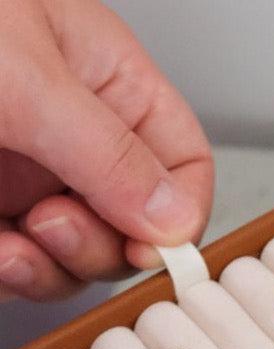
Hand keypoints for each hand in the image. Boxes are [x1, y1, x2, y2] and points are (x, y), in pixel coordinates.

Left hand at [0, 0, 212, 300]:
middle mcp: (72, 135)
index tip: (152, 245)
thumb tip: (172, 219)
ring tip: (15, 242)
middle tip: (57, 226)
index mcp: (104, 83)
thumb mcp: (25, 77)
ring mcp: (27, 174)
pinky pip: (19, 263)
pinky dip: (9, 271)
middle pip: (132, 224)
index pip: (182, 165)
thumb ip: (109, 153)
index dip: (178, 214)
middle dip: (100, 244)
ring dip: (51, 267)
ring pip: (76, 256)